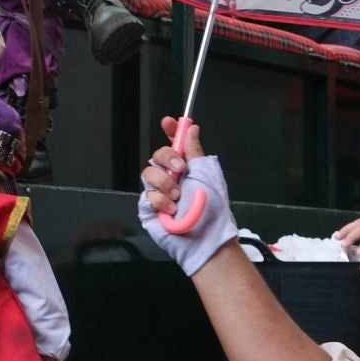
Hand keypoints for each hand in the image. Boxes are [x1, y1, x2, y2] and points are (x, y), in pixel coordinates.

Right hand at [137, 117, 237, 275]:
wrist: (205, 238)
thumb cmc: (212, 210)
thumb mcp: (207, 175)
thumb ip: (195, 151)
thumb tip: (192, 128)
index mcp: (187, 168)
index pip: (175, 145)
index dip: (171, 131)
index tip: (169, 121)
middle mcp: (172, 178)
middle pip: (157, 156)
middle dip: (167, 159)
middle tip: (180, 170)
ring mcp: (160, 193)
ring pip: (148, 174)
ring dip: (165, 184)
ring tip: (178, 198)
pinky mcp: (149, 208)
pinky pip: (146, 195)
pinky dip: (161, 201)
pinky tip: (172, 211)